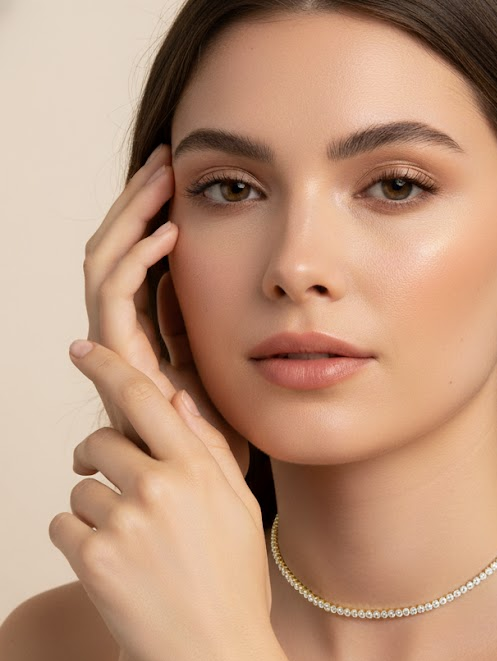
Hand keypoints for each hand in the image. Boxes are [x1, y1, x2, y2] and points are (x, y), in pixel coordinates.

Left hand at [48, 339, 272, 660]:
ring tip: (128, 550)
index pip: (143, 398)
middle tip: (111, 487)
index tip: (82, 350)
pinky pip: (62, 526)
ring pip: (79, 489)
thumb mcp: (241, 513)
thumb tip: (178, 401)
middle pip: (100, 443)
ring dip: (92, 511)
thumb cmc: (236, 588)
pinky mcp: (93, 560)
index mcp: (199, 471)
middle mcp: (160, 488)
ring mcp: (124, 523)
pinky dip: (77, 543)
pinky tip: (112, 570)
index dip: (108, 367)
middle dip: (98, 461)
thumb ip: (210, 454)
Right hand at [83, 143, 248, 474]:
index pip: (133, 265)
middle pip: (111, 255)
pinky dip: (135, 260)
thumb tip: (208, 288)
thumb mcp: (225, 381)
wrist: (208, 498)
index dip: (148, 218)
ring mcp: (117, 351)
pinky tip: (168, 234)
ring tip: (162, 175)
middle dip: (134, 203)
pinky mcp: (119, 363)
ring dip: (130, 216)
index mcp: (146, 341)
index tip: (181, 179)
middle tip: (165, 158)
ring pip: (104, 266)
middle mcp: (123, 343)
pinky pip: (114, 299)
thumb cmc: (222, 450)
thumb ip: (206, 333)